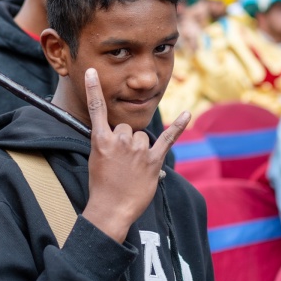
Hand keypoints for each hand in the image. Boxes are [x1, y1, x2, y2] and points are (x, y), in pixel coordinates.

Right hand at [81, 68, 189, 242]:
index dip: (94, 89)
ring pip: (143, 136)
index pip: (97, 110)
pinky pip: (167, 139)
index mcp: (101, 140)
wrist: (111, 209)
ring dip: (140, 148)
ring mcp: (138, 150)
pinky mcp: (153, 160)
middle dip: (125, 142)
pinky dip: (178, 127)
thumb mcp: (96, 159)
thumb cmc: (102, 186)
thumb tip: (118, 134)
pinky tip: (186, 113)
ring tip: (133, 168)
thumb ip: (107, 142)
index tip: (93, 71)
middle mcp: (120, 141)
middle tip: (121, 163)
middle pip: (127, 127)